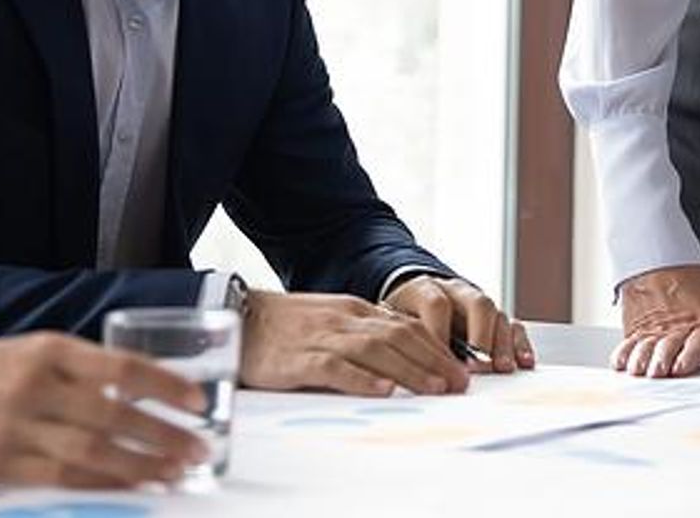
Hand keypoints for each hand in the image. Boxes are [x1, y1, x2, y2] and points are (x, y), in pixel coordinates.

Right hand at [0, 333, 210, 487]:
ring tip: (176, 473)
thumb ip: (77, 369)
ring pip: (93, 454)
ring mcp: (16, 431)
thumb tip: (134, 391)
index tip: (196, 400)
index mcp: (47, 351)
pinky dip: (101, 488)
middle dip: (164, 436)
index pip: (121, 369)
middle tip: (199, 448)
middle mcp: (36, 388)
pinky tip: (130, 490)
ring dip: (141, 467)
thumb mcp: (27, 350)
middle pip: (115, 417)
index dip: (165, 387)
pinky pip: (61, 482)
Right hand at [237, 290, 471, 395]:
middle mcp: (344, 320)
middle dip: (434, 360)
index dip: (437, 347)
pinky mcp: (299, 359)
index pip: (406, 326)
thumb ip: (362, 332)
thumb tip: (401, 350)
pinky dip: (362, 379)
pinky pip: (336, 367)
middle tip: (459, 382)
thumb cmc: (285, 326)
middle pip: (399, 337)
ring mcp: (323, 337)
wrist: (239, 317)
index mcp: (354, 310)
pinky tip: (383, 390)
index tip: (460, 368)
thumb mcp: (331, 320)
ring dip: (411, 370)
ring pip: (376, 350)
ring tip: (435, 388)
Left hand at [382, 274, 535, 372]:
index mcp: (426, 289)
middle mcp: (457, 292)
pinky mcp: (493, 317)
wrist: (413, 291)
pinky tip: (522, 361)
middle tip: (479, 364)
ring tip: (501, 368)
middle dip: (480, 336)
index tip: (438, 359)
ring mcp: (477, 303)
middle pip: (476, 303)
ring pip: (497, 313)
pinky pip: (512, 324)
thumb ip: (398, 336)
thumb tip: (398, 367)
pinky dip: (519, 343)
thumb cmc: (401, 312)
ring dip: (501, 343)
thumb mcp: (391, 319)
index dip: (439, 331)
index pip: (436, 304)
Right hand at [614, 264, 699, 377]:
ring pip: (646, 348)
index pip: (697, 344)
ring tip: (639, 369)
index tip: (681, 367)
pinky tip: (623, 363)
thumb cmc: (690, 289)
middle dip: (663, 361)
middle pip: (668, 348)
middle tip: (659, 371)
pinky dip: (624, 355)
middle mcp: (676, 331)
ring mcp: (654, 331)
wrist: (660, 261)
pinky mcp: (635, 330)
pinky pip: (628, 344)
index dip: (689, 356)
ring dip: (642, 360)